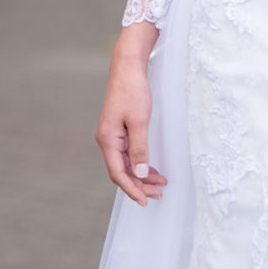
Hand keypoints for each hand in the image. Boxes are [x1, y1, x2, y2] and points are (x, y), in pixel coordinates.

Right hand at [95, 32, 167, 206]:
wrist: (128, 68)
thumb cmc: (132, 91)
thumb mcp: (139, 121)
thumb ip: (139, 148)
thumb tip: (140, 173)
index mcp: (107, 140)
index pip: (118, 174)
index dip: (132, 189)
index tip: (146, 201)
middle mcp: (107, 140)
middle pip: (122, 171)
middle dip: (140, 185)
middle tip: (159, 194)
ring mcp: (113, 136)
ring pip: (126, 164)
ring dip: (142, 175)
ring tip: (160, 184)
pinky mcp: (119, 131)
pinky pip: (129, 153)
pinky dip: (140, 162)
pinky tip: (151, 168)